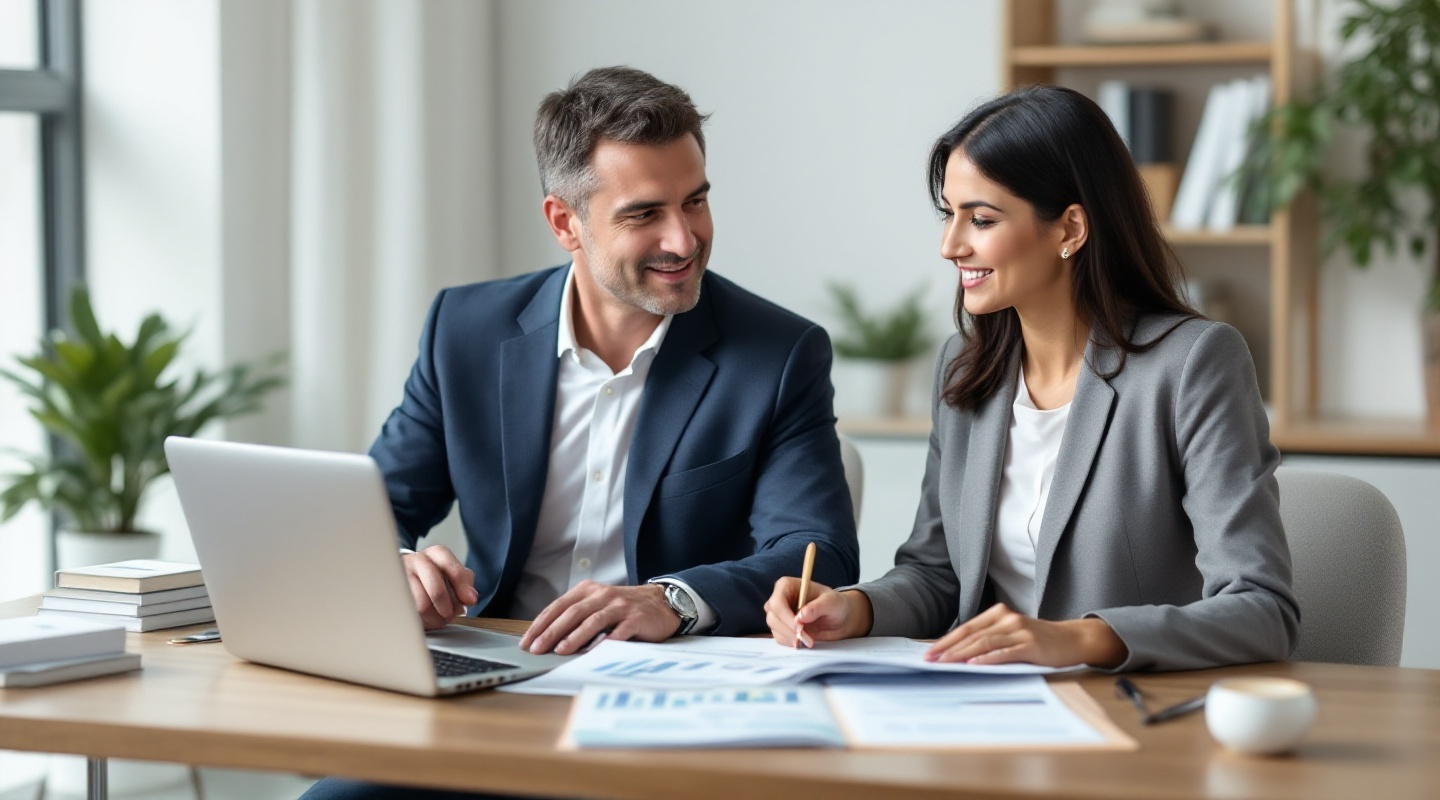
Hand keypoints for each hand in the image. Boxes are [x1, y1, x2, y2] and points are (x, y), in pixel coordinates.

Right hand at [402, 545, 479, 629]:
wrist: (401, 578)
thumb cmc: (432, 578)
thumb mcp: (451, 576)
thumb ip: (464, 583)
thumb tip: (470, 597)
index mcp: (436, 554)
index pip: (449, 565)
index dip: (461, 584)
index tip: (469, 601)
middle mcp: (417, 560)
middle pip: (434, 586)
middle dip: (445, 604)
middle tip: (449, 615)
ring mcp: (401, 576)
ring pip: (421, 604)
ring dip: (433, 618)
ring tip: (435, 619)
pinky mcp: (391, 593)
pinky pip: (408, 613)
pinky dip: (420, 621)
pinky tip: (422, 619)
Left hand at [519, 581, 680, 654]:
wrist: (662, 603)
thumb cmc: (624, 608)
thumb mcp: (598, 604)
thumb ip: (577, 616)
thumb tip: (548, 639)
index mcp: (588, 590)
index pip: (558, 606)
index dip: (540, 624)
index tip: (526, 641)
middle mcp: (603, 595)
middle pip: (572, 613)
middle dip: (551, 632)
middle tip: (537, 648)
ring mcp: (620, 606)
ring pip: (592, 621)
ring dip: (574, 637)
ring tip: (560, 651)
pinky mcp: (636, 619)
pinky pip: (618, 632)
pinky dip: (604, 642)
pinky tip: (593, 652)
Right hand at [762, 578, 871, 647]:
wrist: (839, 618)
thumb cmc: (835, 604)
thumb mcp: (831, 602)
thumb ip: (817, 607)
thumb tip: (801, 617)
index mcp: (787, 586)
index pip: (777, 602)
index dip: (786, 617)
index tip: (799, 629)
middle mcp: (779, 598)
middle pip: (772, 617)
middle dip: (788, 630)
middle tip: (808, 640)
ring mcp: (779, 614)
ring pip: (774, 629)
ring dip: (790, 638)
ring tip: (809, 640)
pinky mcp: (781, 627)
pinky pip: (779, 637)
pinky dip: (790, 642)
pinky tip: (804, 641)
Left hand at [924, 603, 1126, 667]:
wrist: (1072, 639)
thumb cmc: (1038, 641)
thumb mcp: (1011, 635)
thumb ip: (990, 640)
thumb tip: (958, 656)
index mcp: (998, 614)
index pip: (966, 628)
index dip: (946, 640)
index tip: (929, 653)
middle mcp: (1007, 618)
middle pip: (972, 635)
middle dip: (948, 648)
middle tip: (930, 660)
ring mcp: (1019, 630)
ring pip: (985, 642)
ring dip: (962, 654)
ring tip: (946, 663)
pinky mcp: (1031, 644)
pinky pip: (1006, 652)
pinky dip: (988, 658)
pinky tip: (975, 664)